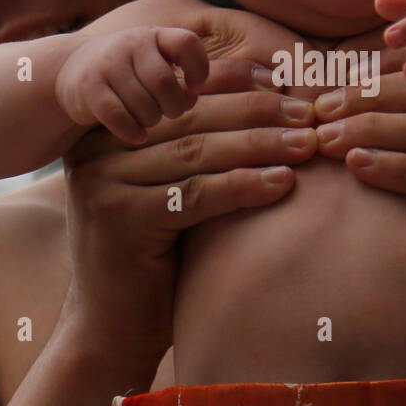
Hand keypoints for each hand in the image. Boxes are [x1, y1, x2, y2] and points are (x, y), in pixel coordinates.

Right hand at [55, 27, 208, 144]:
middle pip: (164, 83)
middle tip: (169, 112)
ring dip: (152, 120)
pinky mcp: (88, 88)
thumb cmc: (128, 72)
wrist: (70, 68)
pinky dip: (132, 131)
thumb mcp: (153, 63)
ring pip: (143, 104)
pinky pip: (119, 117)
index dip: (199, 68)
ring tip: (148, 119)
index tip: (194, 87)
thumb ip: (179, 77)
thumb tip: (191, 97)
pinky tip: (137, 134)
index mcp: (153, 35)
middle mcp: (130, 44)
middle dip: (174, 106)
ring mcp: (107, 64)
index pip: (187, 43)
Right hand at [59, 5, 318, 349]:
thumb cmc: (156, 251)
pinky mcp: (117, 218)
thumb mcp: (173, 185)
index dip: (238, 82)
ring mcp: (101, 181)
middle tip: (308, 112)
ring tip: (308, 145)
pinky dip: (243, 186)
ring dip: (260, 145)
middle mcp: (97, 147)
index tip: (289, 82)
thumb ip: (200, 142)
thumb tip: (273, 92)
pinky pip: (195, 195)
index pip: (182, 93)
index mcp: (112, 126)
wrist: (112, 324)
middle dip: (257, 112)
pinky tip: (282, 183)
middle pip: (193, 118)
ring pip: (197, 152)